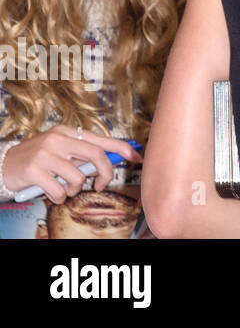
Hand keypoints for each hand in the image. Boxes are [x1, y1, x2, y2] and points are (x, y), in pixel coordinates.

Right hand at [1, 126, 140, 203]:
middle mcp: (58, 139)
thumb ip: (82, 155)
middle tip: (101, 184)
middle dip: (105, 173)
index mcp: (68, 133)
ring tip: (65, 188)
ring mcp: (44, 153)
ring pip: (77, 177)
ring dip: (75, 189)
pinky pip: (58, 190)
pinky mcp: (32, 169)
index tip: (137, 157)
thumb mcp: (61, 151)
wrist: (2, 164)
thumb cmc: (37, 159)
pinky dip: (59, 196)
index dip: (123, 149)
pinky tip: (52, 192)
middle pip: (96, 156)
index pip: (102, 140)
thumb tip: (110, 163)